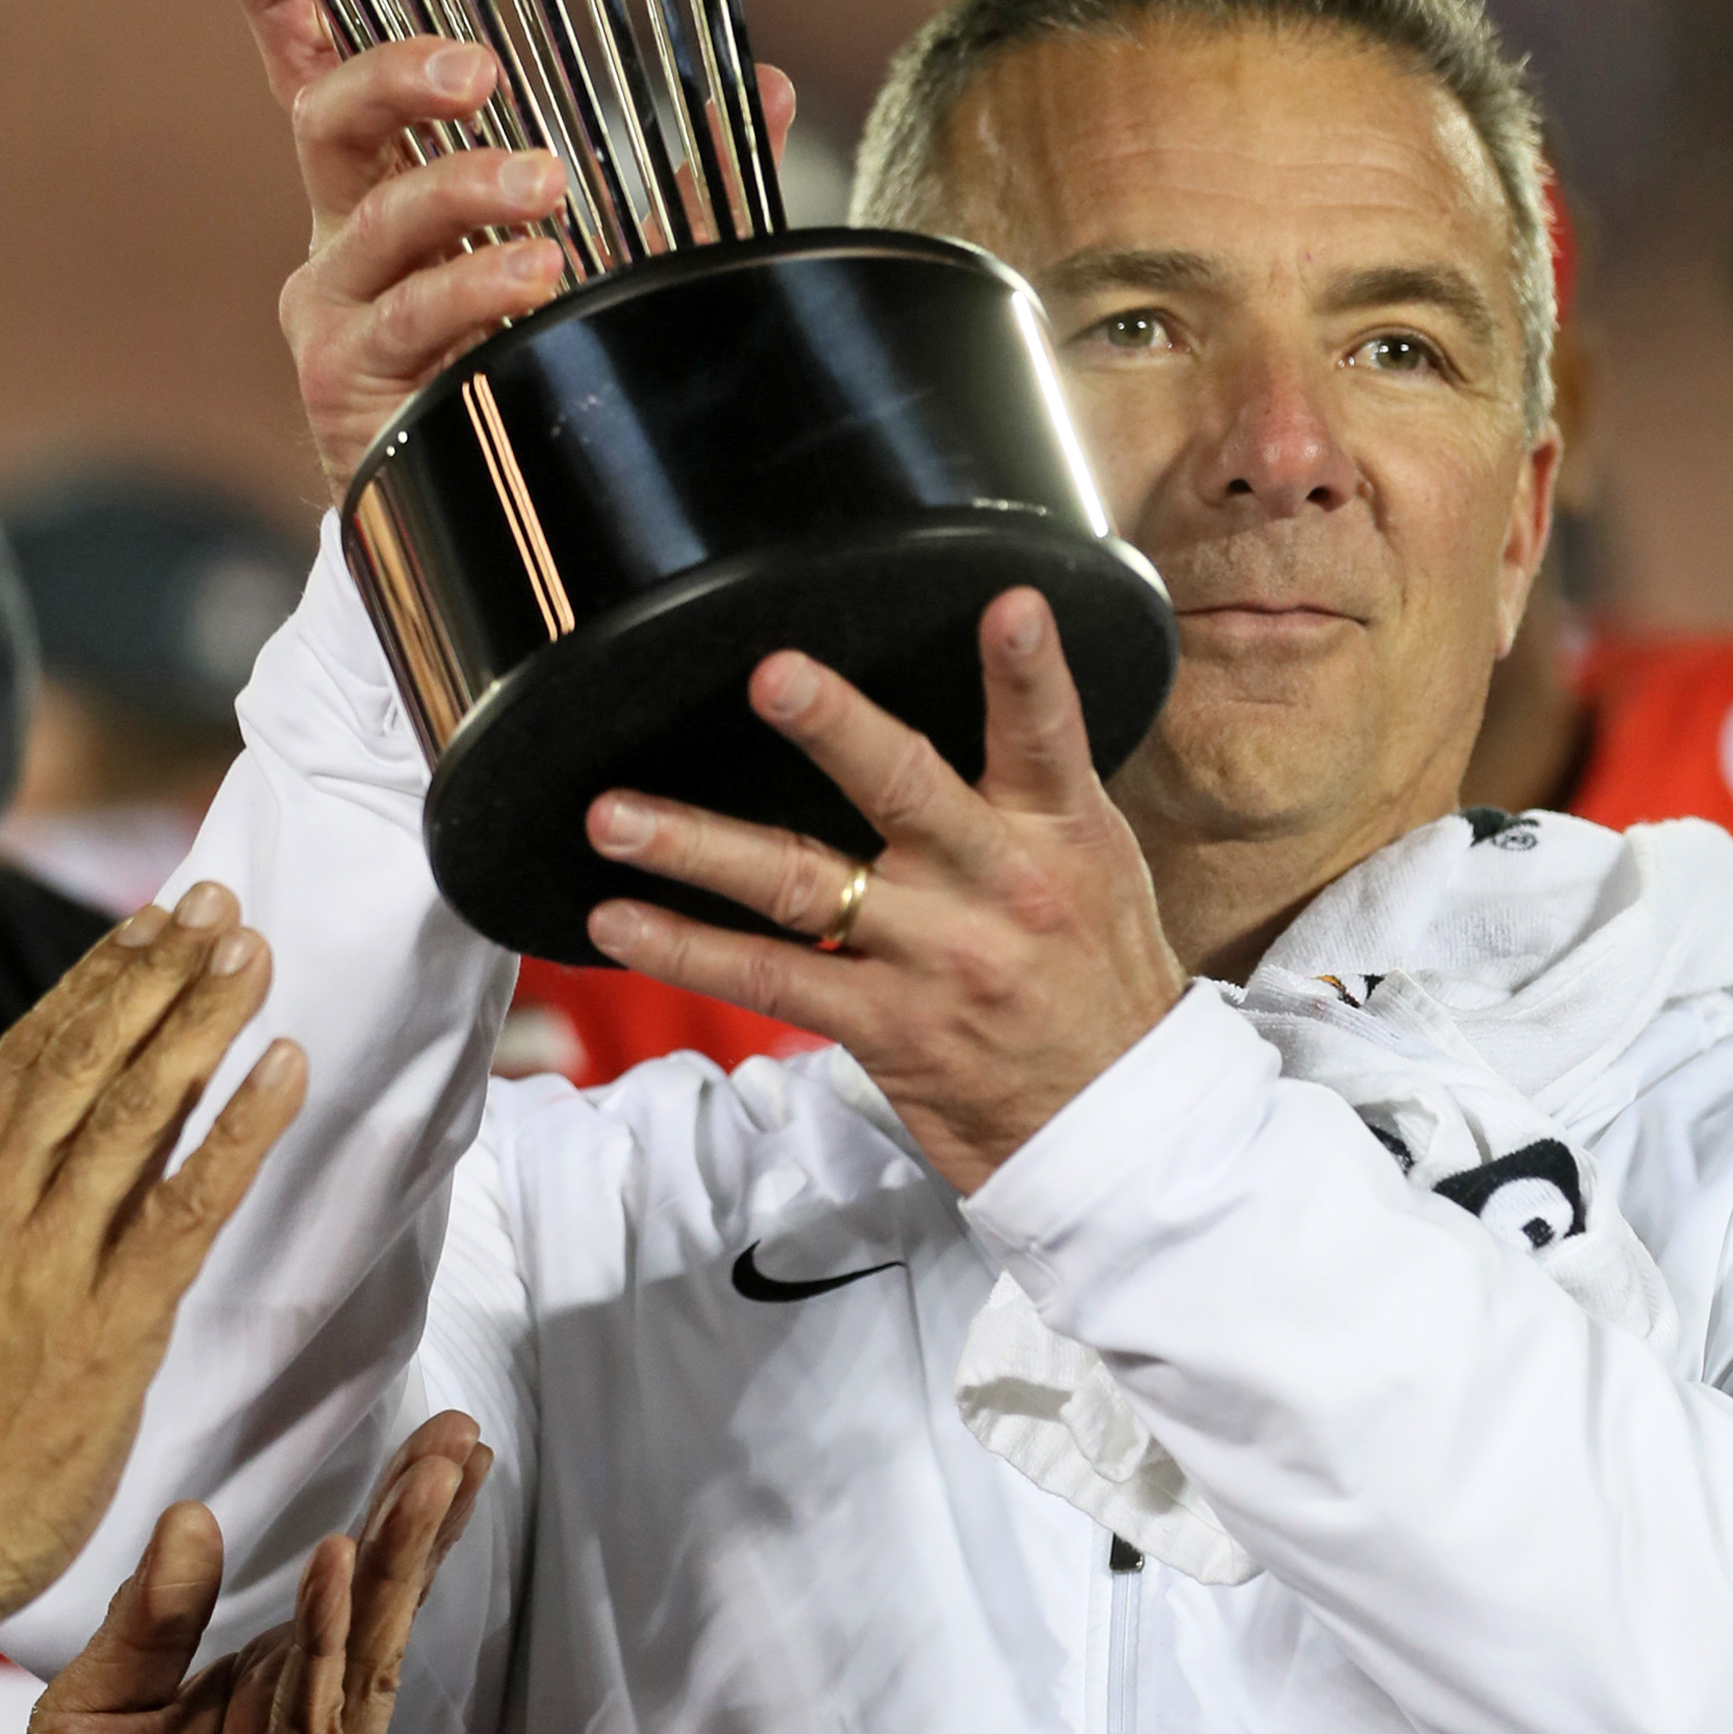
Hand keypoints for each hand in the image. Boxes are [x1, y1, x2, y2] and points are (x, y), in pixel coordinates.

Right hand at [0, 886, 302, 1692]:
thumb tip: (27, 1157)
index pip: (27, 1057)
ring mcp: (50, 1264)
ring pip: (134, 1110)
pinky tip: (285, 1070)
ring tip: (254, 953)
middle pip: (84, 1059)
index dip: (97, 980)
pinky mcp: (107, 1328)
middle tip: (219, 901)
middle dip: (157, 972)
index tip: (150, 918)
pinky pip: (185, 1207)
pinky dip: (239, 1129)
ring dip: (200, 1021)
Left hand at [0, 1413, 489, 1733]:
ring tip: (421, 1480)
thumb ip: (153, 1617)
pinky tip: (336, 1568)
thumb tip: (192, 1515)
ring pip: (368, 1656)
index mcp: (282, 1685)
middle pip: (385, 1611)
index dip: (404, 1516)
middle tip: (460, 1436)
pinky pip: (315, 1722)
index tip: (446, 1439)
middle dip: (425, 1522)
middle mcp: (315, 1728)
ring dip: (395, 1561)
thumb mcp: (97, 1700)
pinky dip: (330, 1639)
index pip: (360, 1588)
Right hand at [225, 0, 798, 499]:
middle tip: (477, 71)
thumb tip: (769, 89)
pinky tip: (534, 282)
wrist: (491, 520)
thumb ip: (680, 178)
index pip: (315, 75)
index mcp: (383, 185)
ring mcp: (336, 310)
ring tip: (549, 193)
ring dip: (465, 193)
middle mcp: (342, 237)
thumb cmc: (533, 359)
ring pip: (380, 225)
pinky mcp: (350, 384)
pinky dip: (473, 294)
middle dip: (397, 80)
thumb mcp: (609, 255)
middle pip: (330, 125)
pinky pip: (409, 323)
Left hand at [585, 588, 1185, 1191]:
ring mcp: (932, 958)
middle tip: (772, 675)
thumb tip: (992, 678)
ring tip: (615, 817)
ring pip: (803, 887)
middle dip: (836, 729)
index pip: (1046, 737)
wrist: (1117, 1125)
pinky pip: (769, 980)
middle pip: (905, 790)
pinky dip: (686, 949)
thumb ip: (1033, 781)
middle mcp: (993, 885)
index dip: (1031, 672)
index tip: (1012, 607)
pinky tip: (619, 922)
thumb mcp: (1098, 861)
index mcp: (1058, 832)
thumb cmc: (1099, 973)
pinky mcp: (885, 1026)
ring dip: (697, 847)